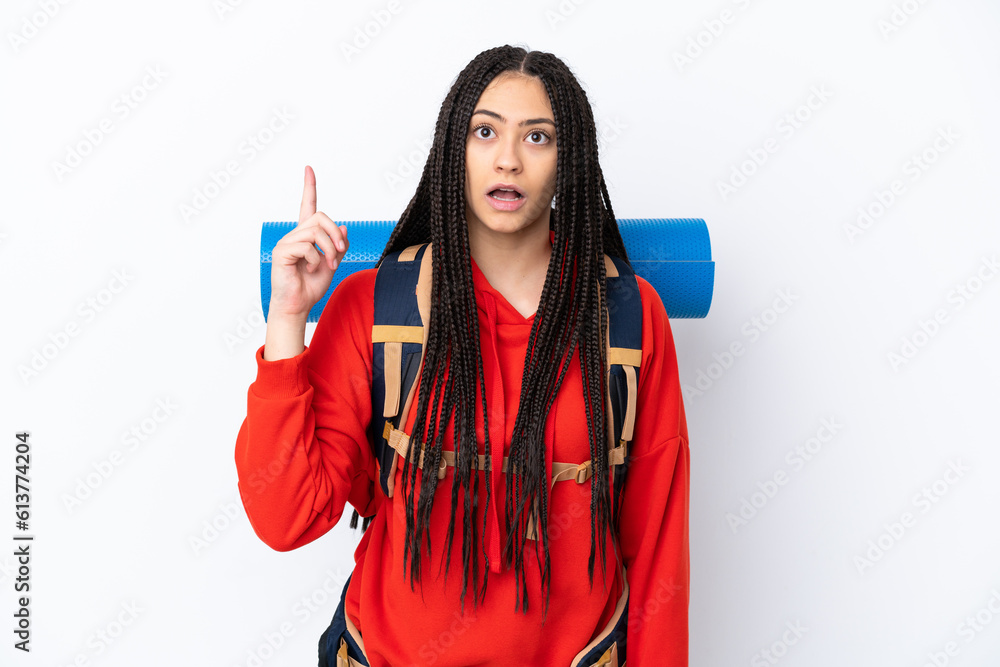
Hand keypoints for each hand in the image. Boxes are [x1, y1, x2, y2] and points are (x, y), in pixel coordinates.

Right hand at [267, 165, 348, 320]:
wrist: (298, 305)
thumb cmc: (311, 286)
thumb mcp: (332, 263)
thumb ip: (338, 246)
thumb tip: (345, 227)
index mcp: (306, 236)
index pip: (307, 206)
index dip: (309, 187)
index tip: (308, 168)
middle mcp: (295, 235)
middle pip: (320, 217)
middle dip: (336, 234)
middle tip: (340, 252)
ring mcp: (287, 242)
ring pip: (316, 231)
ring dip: (330, 249)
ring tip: (327, 264)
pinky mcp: (282, 251)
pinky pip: (307, 246)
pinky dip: (315, 259)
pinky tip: (308, 269)